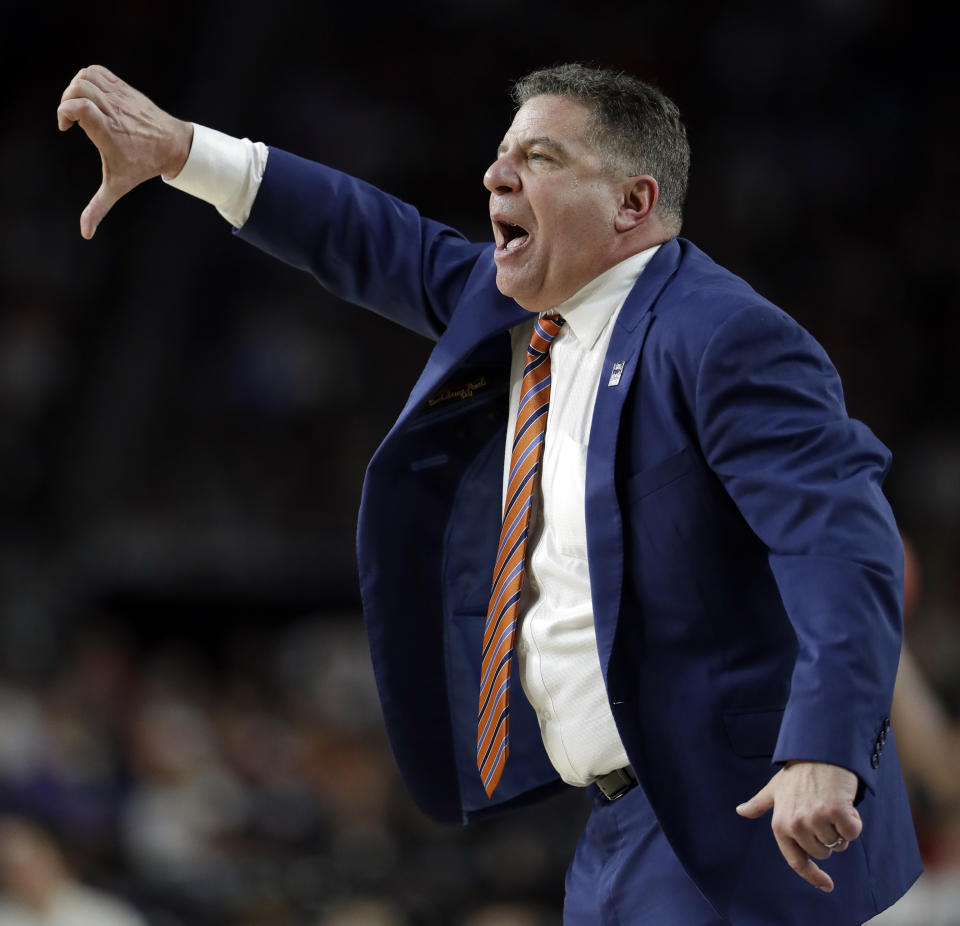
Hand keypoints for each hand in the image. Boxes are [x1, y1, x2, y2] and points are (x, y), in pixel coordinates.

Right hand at [57, 65, 193, 238]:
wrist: (174, 147)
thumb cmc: (144, 166)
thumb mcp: (118, 185)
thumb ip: (99, 206)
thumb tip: (85, 232)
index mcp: (109, 131)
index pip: (79, 106)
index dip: (65, 111)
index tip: (66, 128)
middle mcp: (114, 110)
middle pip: (79, 86)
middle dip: (67, 98)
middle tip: (72, 118)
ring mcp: (120, 96)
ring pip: (88, 75)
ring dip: (76, 87)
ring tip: (81, 106)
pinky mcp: (125, 88)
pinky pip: (99, 71)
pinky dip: (88, 78)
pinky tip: (91, 98)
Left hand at [736, 761, 861, 891]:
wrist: (819, 751)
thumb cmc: (798, 772)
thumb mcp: (774, 788)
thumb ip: (759, 803)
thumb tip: (741, 811)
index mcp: (780, 823)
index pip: (796, 861)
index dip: (813, 876)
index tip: (828, 885)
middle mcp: (796, 824)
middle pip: (823, 853)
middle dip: (827, 837)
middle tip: (822, 810)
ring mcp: (816, 819)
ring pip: (839, 844)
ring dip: (840, 828)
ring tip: (831, 803)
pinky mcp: (836, 812)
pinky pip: (852, 832)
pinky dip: (853, 821)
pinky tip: (844, 802)